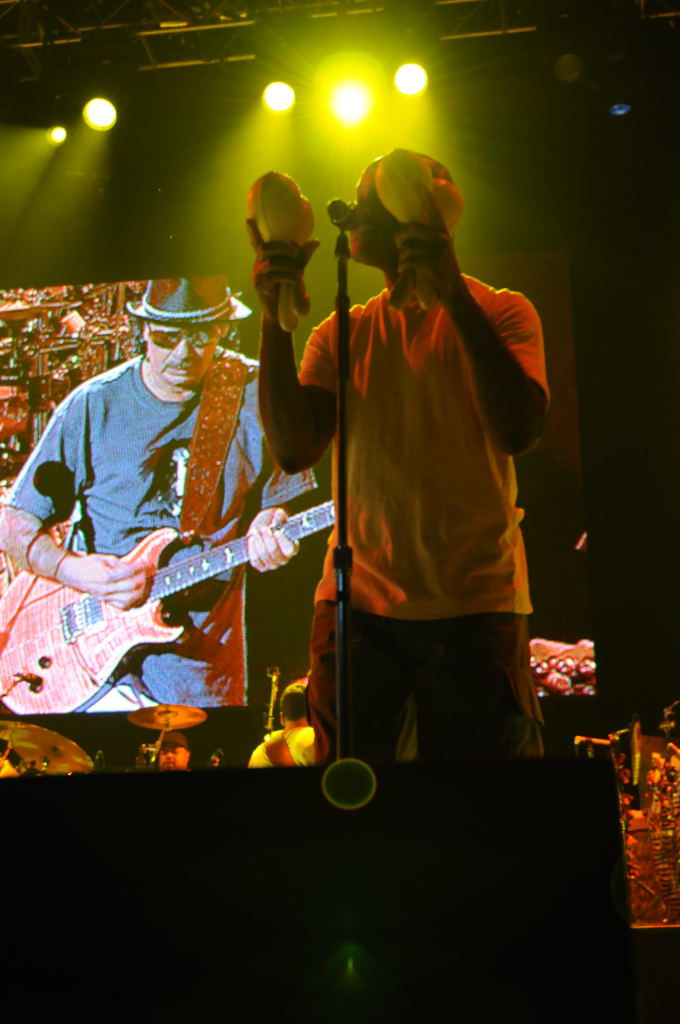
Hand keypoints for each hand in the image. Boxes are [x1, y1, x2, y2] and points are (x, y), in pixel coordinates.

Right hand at [57, 552, 150, 609]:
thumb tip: (132, 567)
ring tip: (145, 586)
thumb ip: (118, 563)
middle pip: (131, 587)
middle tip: (146, 574)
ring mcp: (105, 597)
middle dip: (142, 580)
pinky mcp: (105, 601)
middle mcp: (105, 589)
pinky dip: (132, 602)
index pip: (128, 573)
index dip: (138, 568)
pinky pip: (121, 606)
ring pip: (128, 600)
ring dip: (140, 593)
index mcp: (104, 576)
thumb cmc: (87, 564)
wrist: (72, 573)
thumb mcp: (102, 558)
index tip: (143, 564)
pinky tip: (137, 596)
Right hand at [246, 218, 318, 326]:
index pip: (257, 242)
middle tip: (296, 251)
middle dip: (282, 248)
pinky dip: (286, 276)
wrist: (281, 312)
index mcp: (265, 258)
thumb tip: (315, 241)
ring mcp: (258, 276)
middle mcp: (259, 265)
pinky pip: (273, 277)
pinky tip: (296, 279)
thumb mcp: (296, 269)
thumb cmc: (287, 288)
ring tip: (300, 273)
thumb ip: (303, 256)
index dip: (252, 232)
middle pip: (266, 248)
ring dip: (288, 265)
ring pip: (271, 263)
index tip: (248, 220)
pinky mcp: (260, 287)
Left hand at [246, 507, 298, 572]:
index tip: (277, 531)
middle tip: (264, 528)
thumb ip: (279, 517)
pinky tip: (251, 539)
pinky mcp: (261, 567)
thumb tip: (278, 516)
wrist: (262, 529)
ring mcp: (272, 565)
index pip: (290, 549)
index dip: (283, 541)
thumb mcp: (277, 516)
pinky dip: (252, 550)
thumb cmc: (273, 522)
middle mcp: (284, 559)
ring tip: (255, 530)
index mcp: (292, 548)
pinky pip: (255, 561)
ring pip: (264, 556)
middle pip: (275, 552)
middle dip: (268, 539)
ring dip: (259, 542)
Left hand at [390, 187, 460, 310]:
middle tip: (398, 244)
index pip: (433, 211)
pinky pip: (409, 260)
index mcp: (442, 232)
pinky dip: (404, 267)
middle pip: (410, 228)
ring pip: (407, 247)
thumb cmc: (440, 270)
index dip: (426, 198)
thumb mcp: (438, 251)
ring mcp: (438, 251)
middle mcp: (441, 238)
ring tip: (405, 264)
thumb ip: (427, 240)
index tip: (419, 185)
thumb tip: (406, 231)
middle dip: (399, 237)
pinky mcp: (433, 264)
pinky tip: (405, 271)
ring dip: (402, 258)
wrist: (453, 291)